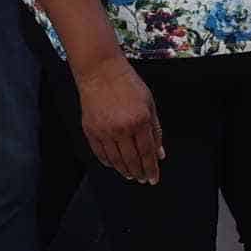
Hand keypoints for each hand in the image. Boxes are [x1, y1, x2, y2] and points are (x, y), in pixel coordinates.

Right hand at [77, 54, 164, 183]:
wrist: (100, 71)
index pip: (147, 153)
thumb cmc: (126, 84)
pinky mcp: (91, 130)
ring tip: (131, 175)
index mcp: (139, 121)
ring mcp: (105, 131)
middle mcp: (122, 128)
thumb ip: (156, 130)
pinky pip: (100, 153)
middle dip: (139, 173)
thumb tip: (159, 152)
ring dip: (125, 170)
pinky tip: (114, 165)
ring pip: (116, 160)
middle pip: (132, 160)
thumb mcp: (149, 104)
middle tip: (142, 179)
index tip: (153, 178)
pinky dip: (108, 162)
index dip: (151, 169)